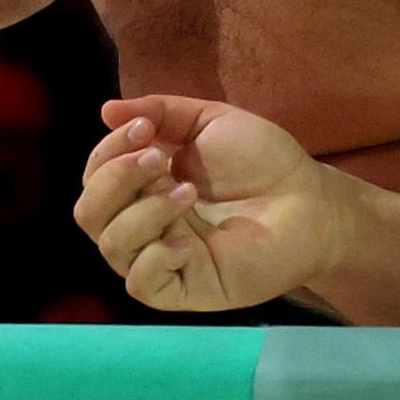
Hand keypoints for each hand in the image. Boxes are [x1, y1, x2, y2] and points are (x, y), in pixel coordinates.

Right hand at [76, 93, 348, 313]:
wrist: (310, 198)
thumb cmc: (262, 160)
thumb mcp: (208, 121)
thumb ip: (159, 112)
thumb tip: (105, 111)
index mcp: (144, 186)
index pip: (95, 175)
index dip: (109, 150)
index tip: (144, 128)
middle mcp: (144, 223)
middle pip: (89, 213)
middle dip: (115, 179)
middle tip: (158, 159)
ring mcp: (163, 258)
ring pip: (111, 246)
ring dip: (141, 212)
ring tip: (186, 192)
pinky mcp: (186, 288)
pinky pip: (141, 284)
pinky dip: (153, 258)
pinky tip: (184, 241)